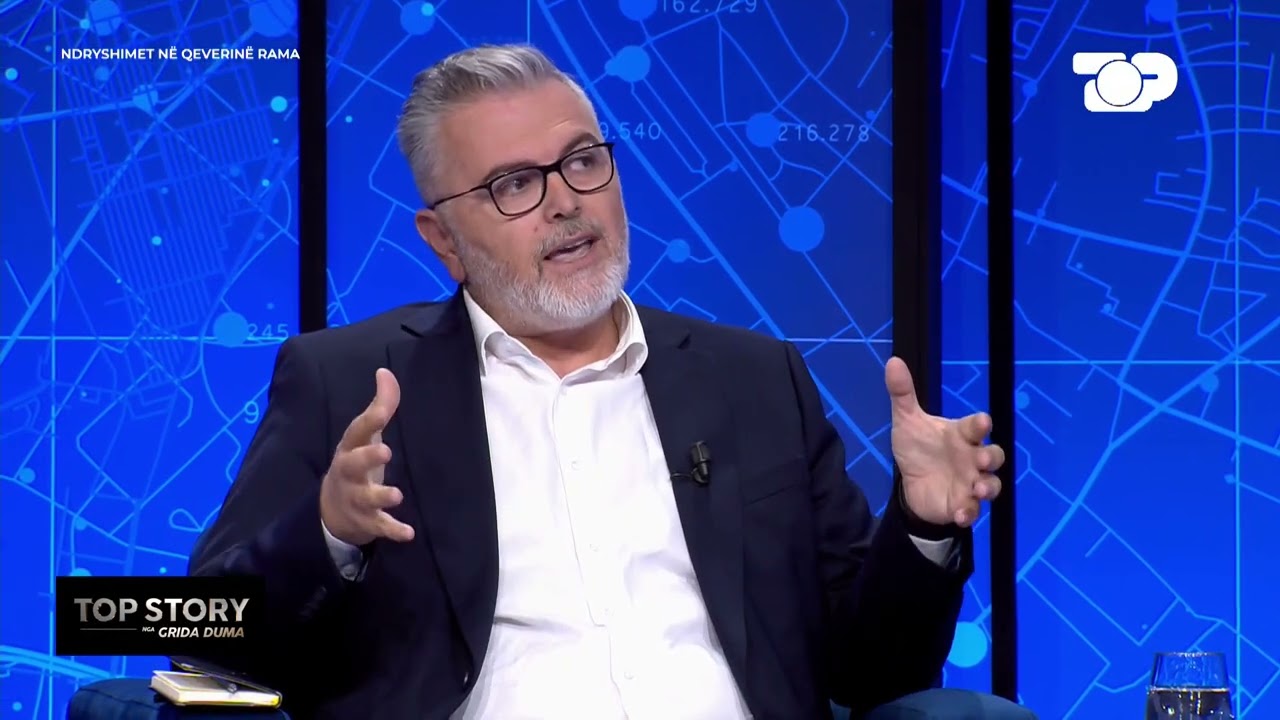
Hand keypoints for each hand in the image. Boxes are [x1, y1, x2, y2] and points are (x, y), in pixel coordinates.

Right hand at [319, 368, 414, 546]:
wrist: (332, 510)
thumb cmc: (356, 463)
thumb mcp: (365, 436)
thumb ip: (380, 406)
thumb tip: (385, 372)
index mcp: (350, 448)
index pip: (358, 431)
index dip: (370, 420)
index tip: (384, 411)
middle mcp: (350, 472)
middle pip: (354, 464)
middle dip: (368, 458)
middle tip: (386, 452)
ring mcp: (356, 498)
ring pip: (366, 498)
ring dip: (381, 496)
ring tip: (397, 495)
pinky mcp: (366, 521)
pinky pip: (379, 527)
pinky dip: (392, 531)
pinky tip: (408, 533)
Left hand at [886, 357, 1005, 527]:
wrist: (912, 483)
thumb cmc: (919, 448)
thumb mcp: (907, 422)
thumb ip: (903, 394)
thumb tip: (893, 361)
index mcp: (961, 435)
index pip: (976, 427)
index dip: (980, 424)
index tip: (981, 422)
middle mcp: (972, 459)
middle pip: (994, 456)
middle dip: (991, 458)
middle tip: (983, 460)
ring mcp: (970, 483)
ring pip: (991, 485)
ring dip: (988, 487)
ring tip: (978, 489)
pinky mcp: (962, 505)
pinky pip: (972, 511)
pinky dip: (969, 513)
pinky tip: (961, 514)